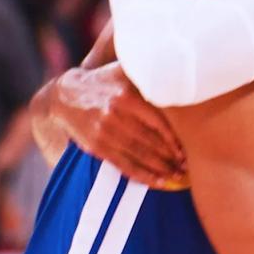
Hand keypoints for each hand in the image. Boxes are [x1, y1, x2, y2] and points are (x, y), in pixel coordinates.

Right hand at [51, 63, 186, 187]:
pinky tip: (158, 182)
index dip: (173, 138)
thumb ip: (147, 75)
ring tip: (178, 175)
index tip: (185, 148)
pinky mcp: (97, 147)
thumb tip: (178, 75)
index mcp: (126, 95)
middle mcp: (115, 114)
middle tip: (187, 165)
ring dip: (161, 168)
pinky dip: (142, 176)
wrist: (66, 96)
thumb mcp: (124, 71)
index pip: (156, 121)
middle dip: (171, 156)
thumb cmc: (105, 81)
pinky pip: (124, 165)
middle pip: (150, 141)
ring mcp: (105, 132)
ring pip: (139, 155)